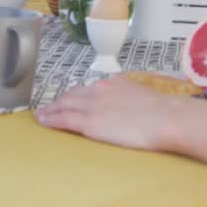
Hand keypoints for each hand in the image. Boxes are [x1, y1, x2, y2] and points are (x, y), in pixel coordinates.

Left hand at [36, 76, 185, 150]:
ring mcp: (93, 106)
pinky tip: (43, 121)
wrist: (164, 117)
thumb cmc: (162, 111)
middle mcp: (100, 90)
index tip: (70, 99)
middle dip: (60, 101)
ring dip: (51, 109)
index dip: (76, 95)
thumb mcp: (143, 95)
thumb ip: (131, 96)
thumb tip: (130, 103)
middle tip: (50, 106)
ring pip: (64, 105)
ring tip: (42, 114)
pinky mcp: (89, 122)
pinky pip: (64, 119)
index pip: (89, 89)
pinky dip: (51, 119)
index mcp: (114, 84)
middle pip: (73, 95)